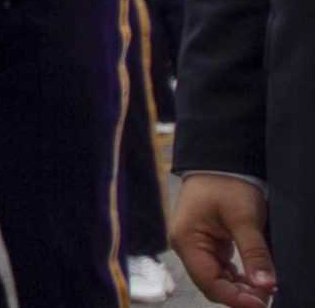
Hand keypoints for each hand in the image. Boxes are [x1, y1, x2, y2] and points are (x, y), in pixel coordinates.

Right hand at [172, 173, 276, 307]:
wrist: (220, 161)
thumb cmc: (226, 184)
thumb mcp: (244, 218)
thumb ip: (254, 253)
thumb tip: (266, 285)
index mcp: (187, 241)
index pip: (209, 282)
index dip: (235, 298)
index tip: (262, 304)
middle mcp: (187, 247)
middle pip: (211, 283)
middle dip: (239, 295)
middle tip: (268, 298)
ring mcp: (196, 245)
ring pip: (217, 278)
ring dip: (240, 288)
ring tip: (265, 290)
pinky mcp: (208, 243)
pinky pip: (221, 269)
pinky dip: (238, 277)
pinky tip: (255, 279)